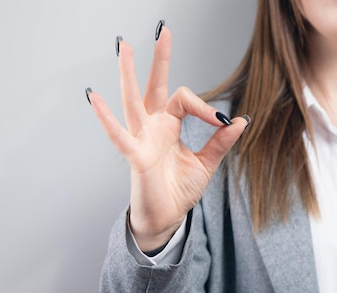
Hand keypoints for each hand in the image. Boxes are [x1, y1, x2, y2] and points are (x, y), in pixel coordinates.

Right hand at [87, 22, 248, 250]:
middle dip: (159, 59)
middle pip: (154, 86)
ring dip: (128, 74)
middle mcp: (153, 127)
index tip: (223, 120)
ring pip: (133, 101)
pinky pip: (119, 135)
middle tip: (163, 31)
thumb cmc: (180, 189)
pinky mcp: (135, 157)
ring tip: (123, 47)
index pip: (183, 99)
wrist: (168, 217)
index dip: (204, 106)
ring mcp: (141, 139)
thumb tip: (241, 119)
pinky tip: (95, 97)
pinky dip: (107, 118)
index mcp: (169, 125)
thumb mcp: (207, 162)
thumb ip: (221, 141)